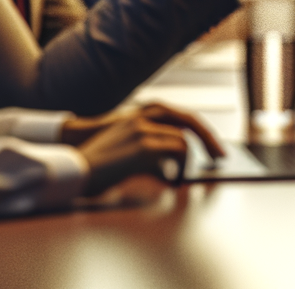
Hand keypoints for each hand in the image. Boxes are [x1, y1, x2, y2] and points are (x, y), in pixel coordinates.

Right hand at [72, 103, 224, 195]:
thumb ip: (151, 143)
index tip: (214, 147)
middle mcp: (144, 116)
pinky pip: (175, 154)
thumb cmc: (100, 161)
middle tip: (220, 158)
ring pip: (183, 142)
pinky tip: (172, 181)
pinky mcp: (144, 147)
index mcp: (141, 114)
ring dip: (187, 163)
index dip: (201, 131)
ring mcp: (144, 129)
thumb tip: (177, 160)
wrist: (74, 166)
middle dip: (208, 140)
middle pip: (189, 122)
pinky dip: (178, 169)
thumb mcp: (127, 144)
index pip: (182, 116)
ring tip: (180, 179)